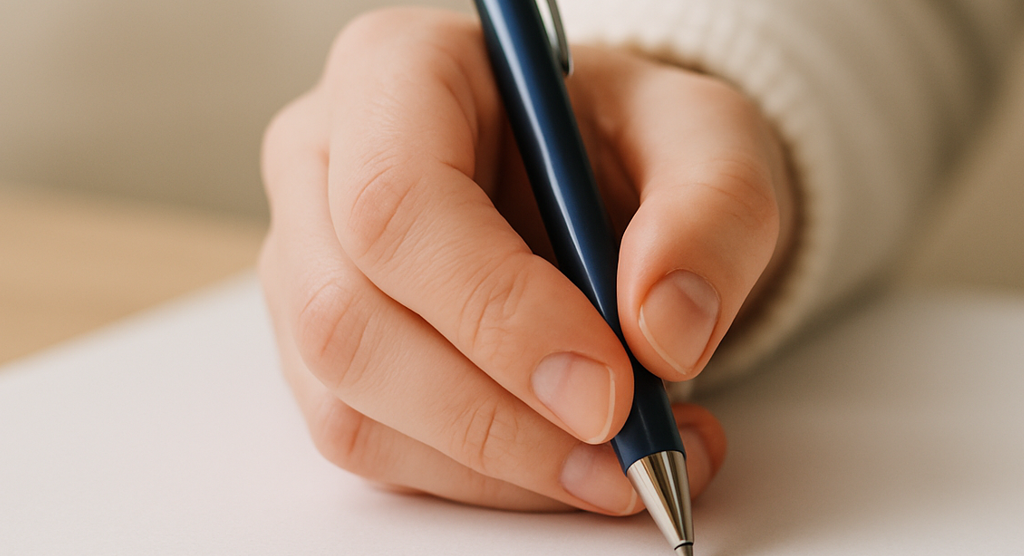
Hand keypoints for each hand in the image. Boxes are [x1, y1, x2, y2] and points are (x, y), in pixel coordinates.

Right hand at [258, 7, 793, 513]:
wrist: (606, 181)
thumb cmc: (633, 139)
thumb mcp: (711, 137)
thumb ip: (713, 212)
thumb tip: (663, 332)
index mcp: (396, 72)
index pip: (396, 201)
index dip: (496, 310)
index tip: (609, 384)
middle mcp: (325, 166)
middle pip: (349, 320)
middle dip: (496, 415)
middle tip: (624, 448)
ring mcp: (310, 268)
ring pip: (352, 406)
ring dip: (498, 466)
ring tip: (627, 463)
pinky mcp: (329, 357)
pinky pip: (377, 449)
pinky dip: (487, 481)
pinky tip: (577, 462)